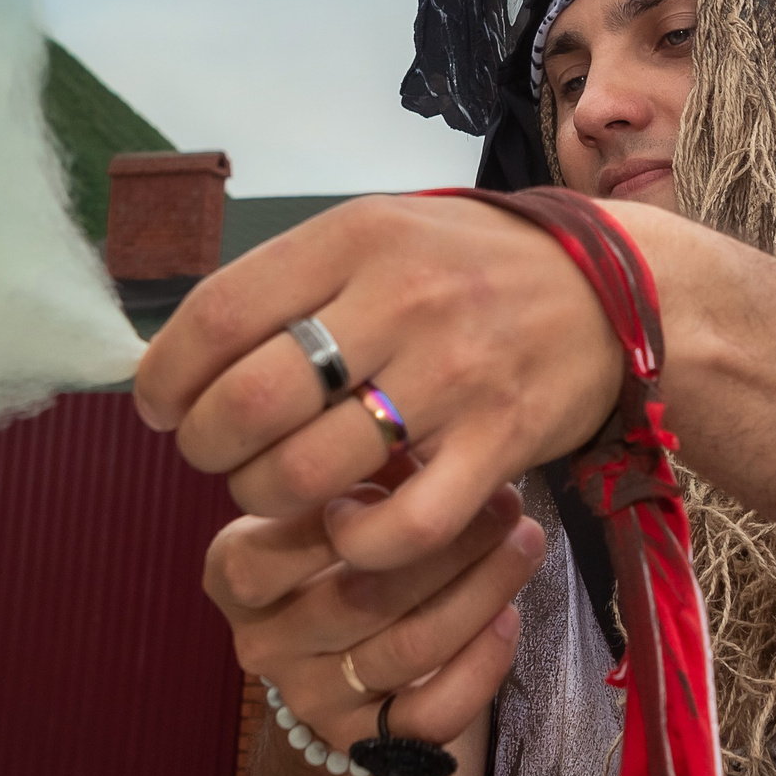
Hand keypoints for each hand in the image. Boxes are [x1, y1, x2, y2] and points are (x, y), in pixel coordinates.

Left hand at [136, 195, 625, 570]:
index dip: (165, 375)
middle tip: (213, 454)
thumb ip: (291, 281)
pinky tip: (348, 527)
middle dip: (206, 446)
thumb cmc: (473, 266)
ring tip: (276, 488)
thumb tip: (183, 350)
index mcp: (356, 237)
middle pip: (249, 401)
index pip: (217, 314)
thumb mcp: (380, 232)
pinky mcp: (499, 445)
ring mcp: (453, 377)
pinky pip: (398, 525)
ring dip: (268, 497)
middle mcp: (401, 300)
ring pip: (309, 470)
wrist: (618, 291)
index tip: (157, 405)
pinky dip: (355, 543)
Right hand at [205, 479, 544, 752]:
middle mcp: (261, 643)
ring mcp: (309, 699)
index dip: (356, 509)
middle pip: (359, 596)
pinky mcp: (362, 744)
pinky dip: (478, 668)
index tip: (422, 464)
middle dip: (446, 545)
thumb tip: (414, 427)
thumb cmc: (334, 546)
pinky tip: (509, 618)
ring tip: (525, 542)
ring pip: (404, 651)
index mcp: (234, 573)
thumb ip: (354, 467)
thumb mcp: (324, 500)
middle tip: (507, 501)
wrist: (332, 663)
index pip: (280, 544)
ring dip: (478, 593)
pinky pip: (428, 718)